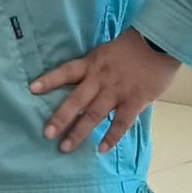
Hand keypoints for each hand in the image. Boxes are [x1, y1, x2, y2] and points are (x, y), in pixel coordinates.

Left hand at [32, 29, 178, 153]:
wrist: (159, 43)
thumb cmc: (131, 48)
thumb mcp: (104, 53)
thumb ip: (93, 69)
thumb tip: (82, 85)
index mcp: (91, 64)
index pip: (65, 72)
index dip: (49, 80)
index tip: (32, 89)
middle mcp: (100, 79)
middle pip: (76, 100)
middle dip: (60, 118)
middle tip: (46, 134)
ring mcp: (117, 92)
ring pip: (94, 115)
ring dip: (79, 132)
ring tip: (66, 147)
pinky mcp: (135, 101)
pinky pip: (121, 123)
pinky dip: (111, 137)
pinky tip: (101, 149)